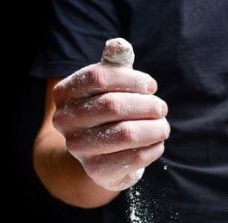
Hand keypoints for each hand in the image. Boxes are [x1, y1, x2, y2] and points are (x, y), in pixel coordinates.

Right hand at [51, 38, 169, 190]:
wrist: (98, 156)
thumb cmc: (108, 112)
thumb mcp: (110, 85)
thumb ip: (115, 64)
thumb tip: (119, 45)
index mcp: (64, 94)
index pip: (98, 77)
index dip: (131, 79)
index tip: (151, 86)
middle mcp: (65, 122)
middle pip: (113, 105)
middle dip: (147, 105)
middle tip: (162, 108)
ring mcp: (79, 149)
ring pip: (126, 134)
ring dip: (154, 128)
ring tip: (163, 126)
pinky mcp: (97, 172)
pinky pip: (134, 158)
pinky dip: (153, 148)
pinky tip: (157, 143)